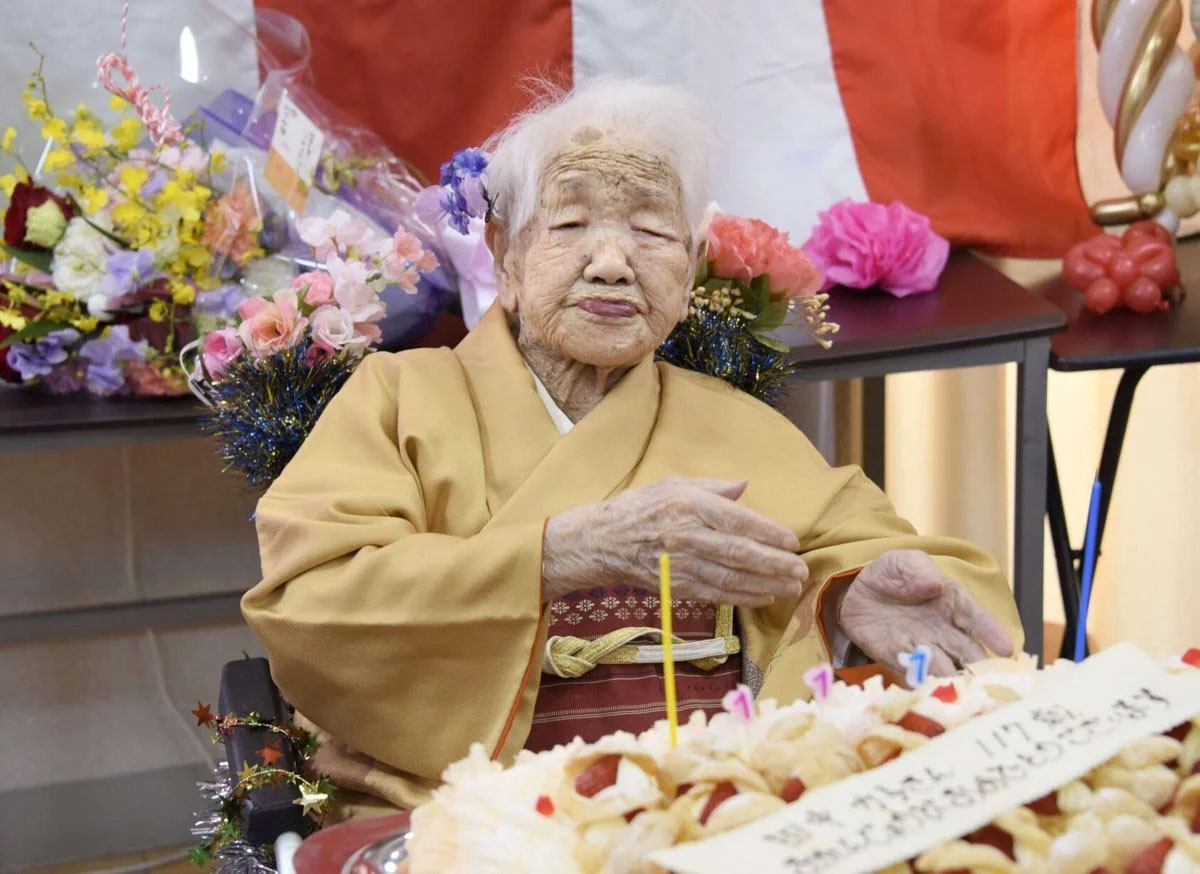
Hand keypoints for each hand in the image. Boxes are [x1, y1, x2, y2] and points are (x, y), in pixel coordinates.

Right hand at [542, 477, 807, 606]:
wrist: (603, 541)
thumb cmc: (642, 507)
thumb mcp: (674, 484)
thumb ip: (713, 486)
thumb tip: (745, 485)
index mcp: (689, 505)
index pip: (738, 521)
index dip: (769, 533)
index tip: (793, 541)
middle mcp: (687, 536)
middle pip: (740, 553)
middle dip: (775, 564)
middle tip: (801, 570)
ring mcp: (681, 565)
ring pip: (732, 577)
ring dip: (766, 584)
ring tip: (791, 586)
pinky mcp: (676, 587)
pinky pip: (716, 594)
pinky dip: (742, 597)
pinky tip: (763, 597)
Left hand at [838, 549, 1013, 677]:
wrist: (857, 592)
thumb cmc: (890, 574)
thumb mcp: (901, 561)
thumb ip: (917, 570)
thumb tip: (935, 583)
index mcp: (952, 602)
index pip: (976, 618)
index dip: (991, 633)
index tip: (1006, 649)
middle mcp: (943, 630)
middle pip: (966, 651)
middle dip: (978, 666)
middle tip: (988, 681)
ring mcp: (922, 646)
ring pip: (942, 667)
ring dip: (950, 679)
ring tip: (957, 690)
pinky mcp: (898, 658)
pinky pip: (912, 673)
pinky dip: (919, 682)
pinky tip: (925, 693)